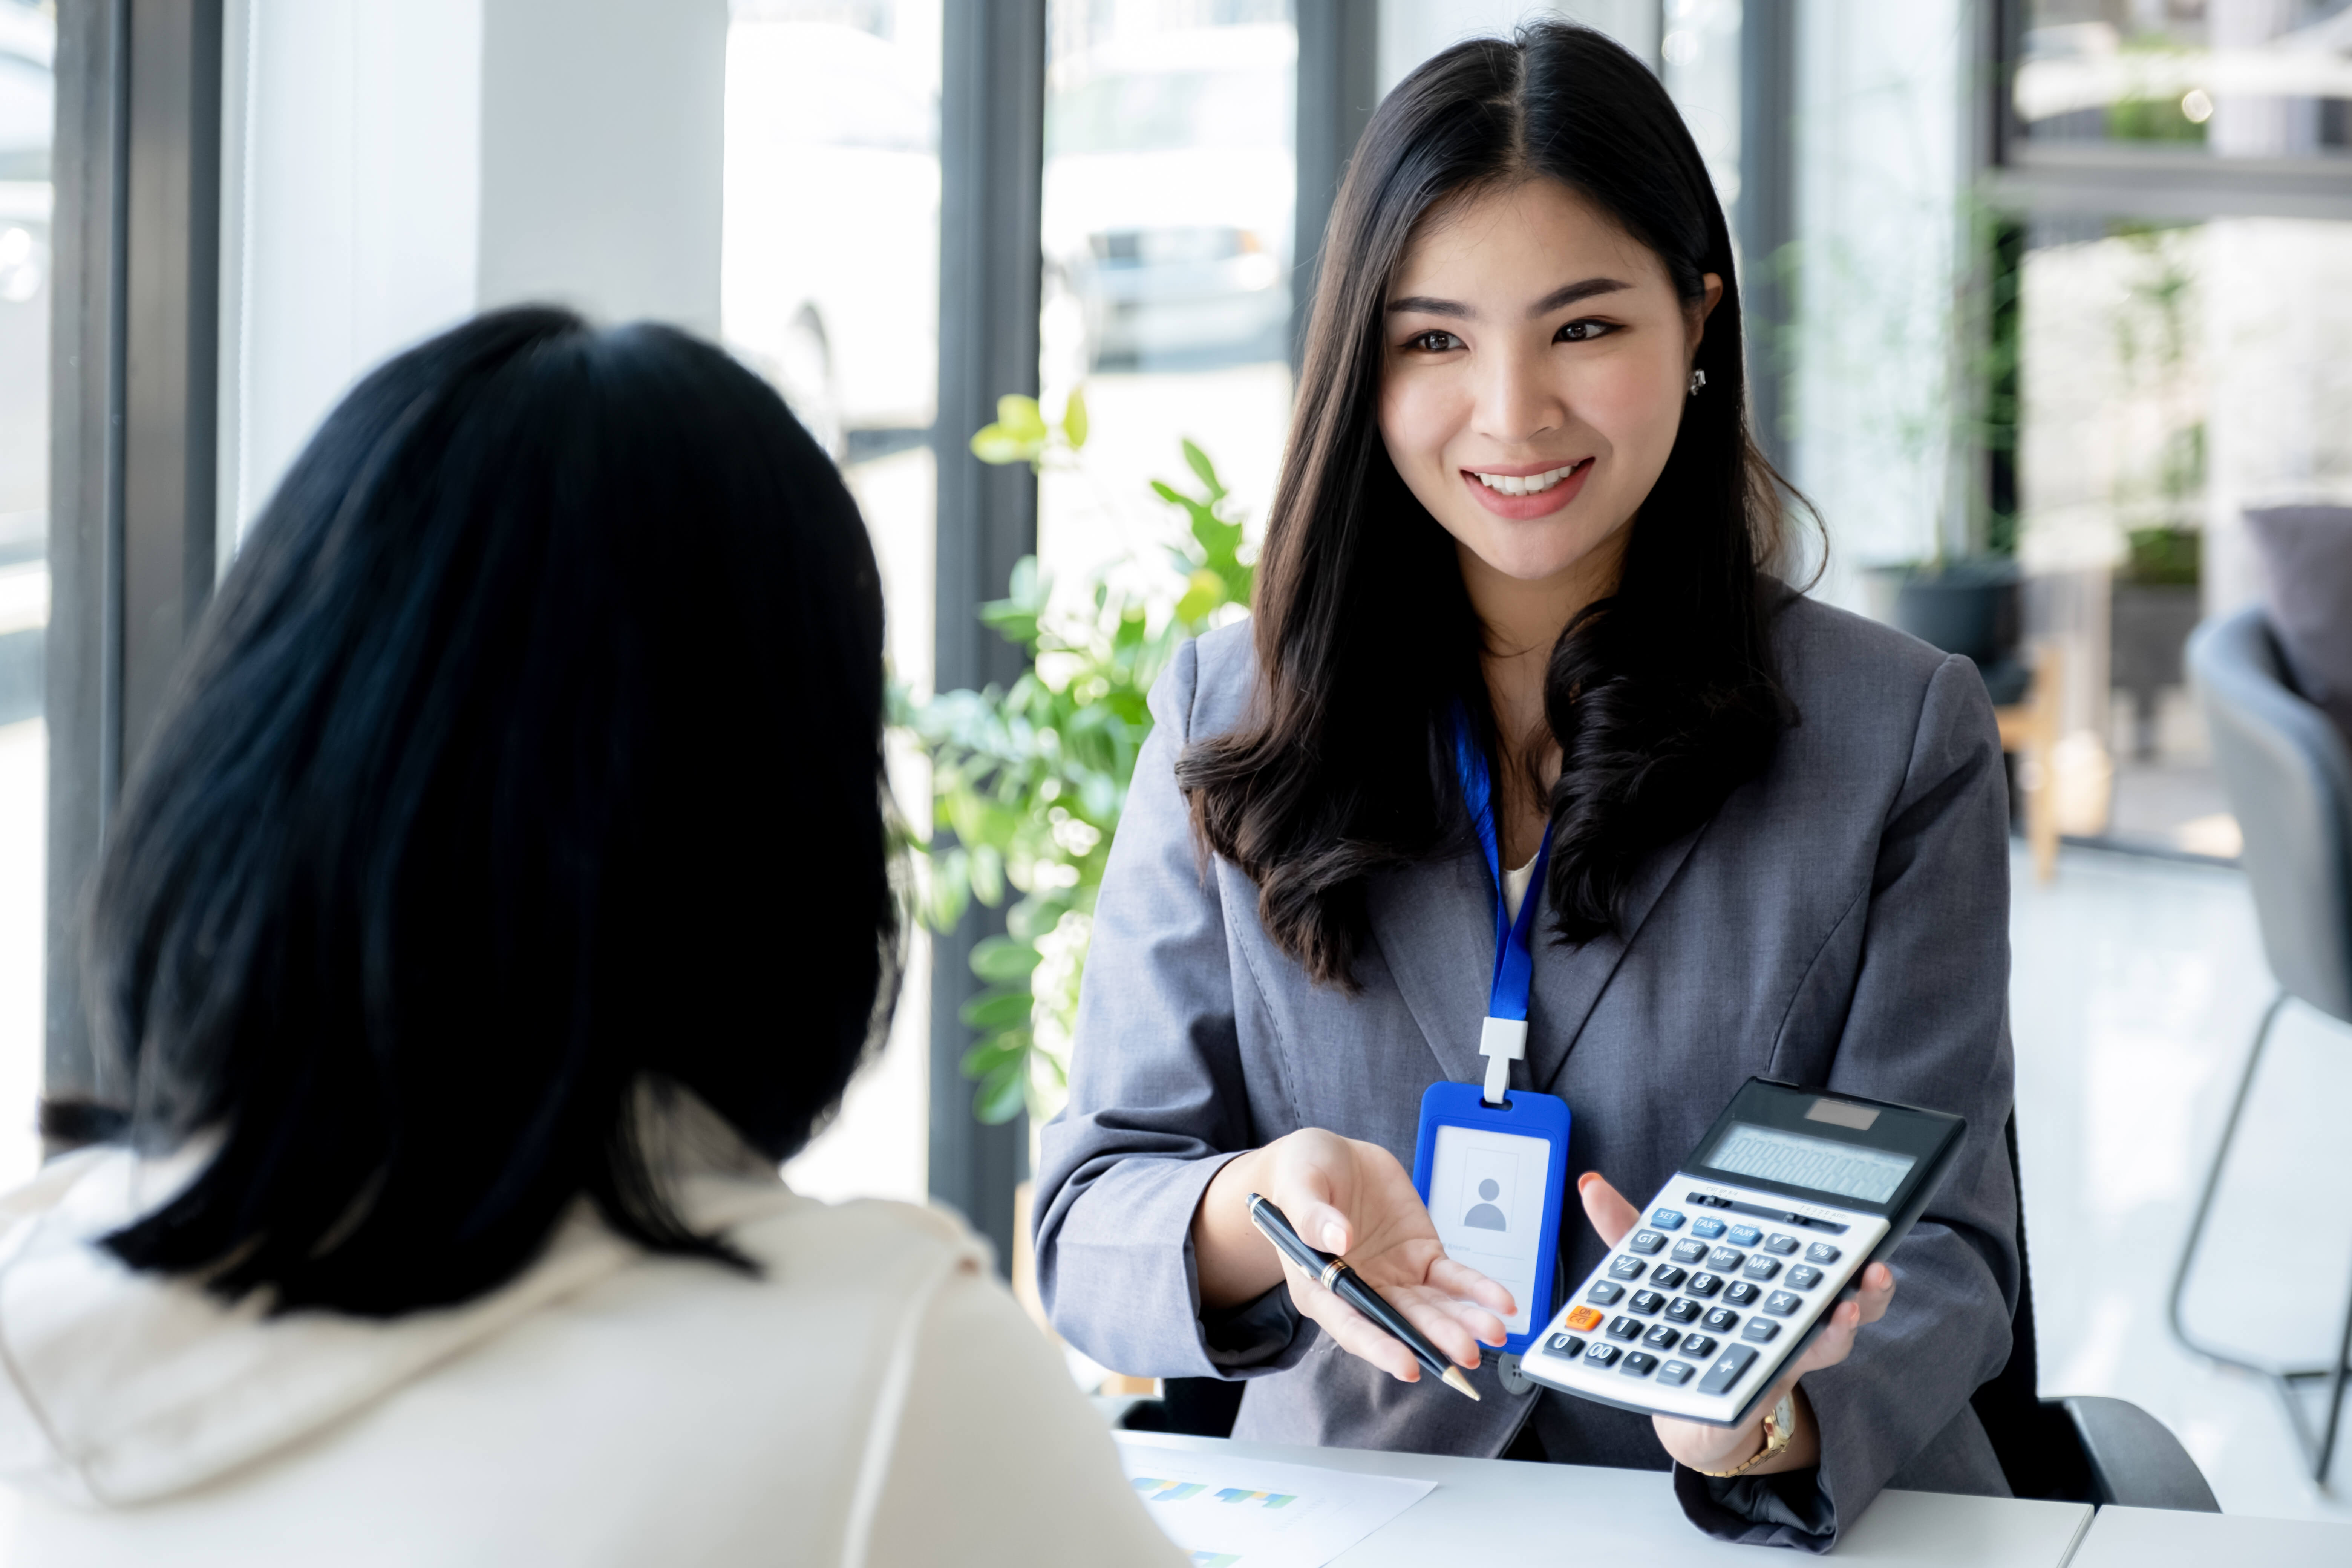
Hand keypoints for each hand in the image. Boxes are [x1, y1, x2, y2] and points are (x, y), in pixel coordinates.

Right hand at [1194, 1130, 1515, 1383]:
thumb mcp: (1298, 1186)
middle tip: (1465, 1351)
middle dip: (1434, 1338)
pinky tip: (1502, 1302)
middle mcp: (1362, 1291)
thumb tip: (1338, 1238)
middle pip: (1400, 1322)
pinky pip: (1452, 1278)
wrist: (1331, 1159)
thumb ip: (1312, 1214)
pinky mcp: (1421, 1256)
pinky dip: (1478, 1290)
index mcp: (1321, 1285)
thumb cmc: (1301, 1176)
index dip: (1378, 1347)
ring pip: (1432, 1306)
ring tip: (1493, 1331)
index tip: (1406, 1365)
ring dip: (1463, 1321)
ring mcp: (1394, 1277)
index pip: (1350, 1324)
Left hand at [1578, 1172, 1895, 1475]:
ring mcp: (1782, 1351)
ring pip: (1833, 1337)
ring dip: (1847, 1322)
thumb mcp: (1648, 1272)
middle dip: (1868, 1280)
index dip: (1848, 1231)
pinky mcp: (1762, 1387)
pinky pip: (1782, 1377)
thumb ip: (1629, 1231)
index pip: (1816, 1248)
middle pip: (1846, 1292)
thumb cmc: (1675, 1325)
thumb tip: (1590, 1182)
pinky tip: (1787, 1362)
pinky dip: (1782, 1370)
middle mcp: (1787, 1313)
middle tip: (1875, 1263)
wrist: (1676, 1402)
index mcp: (1769, 1277)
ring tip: (1853, 1305)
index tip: (1862, 1211)